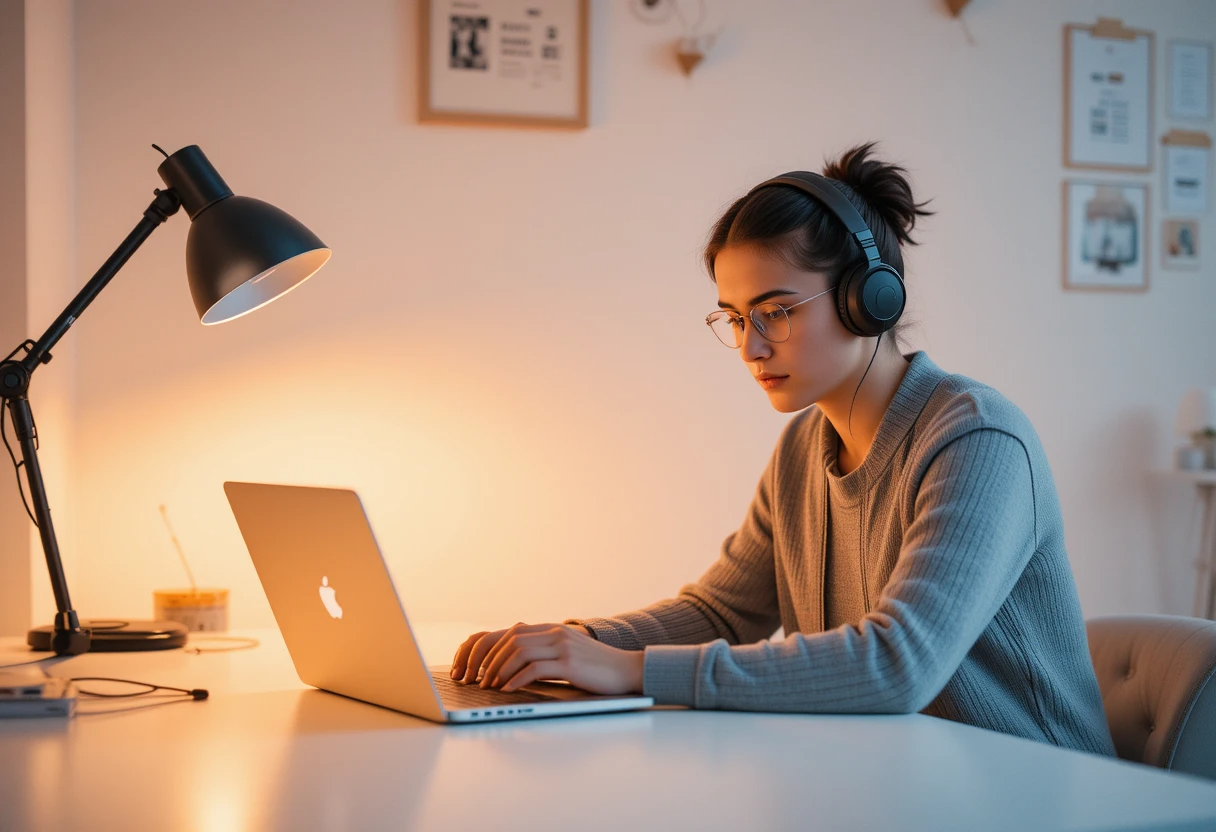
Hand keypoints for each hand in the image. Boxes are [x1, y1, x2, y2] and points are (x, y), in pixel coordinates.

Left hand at [450, 622, 644, 694]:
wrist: (626, 670)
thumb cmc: (594, 668)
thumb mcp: (566, 653)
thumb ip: (543, 652)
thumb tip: (510, 666)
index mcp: (551, 629)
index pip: (509, 633)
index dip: (487, 649)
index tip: (474, 667)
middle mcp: (554, 632)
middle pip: (509, 640)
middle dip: (487, 661)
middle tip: (476, 680)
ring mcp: (562, 646)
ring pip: (518, 652)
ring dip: (498, 670)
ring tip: (489, 686)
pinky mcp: (569, 663)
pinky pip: (534, 669)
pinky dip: (516, 679)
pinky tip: (508, 690)